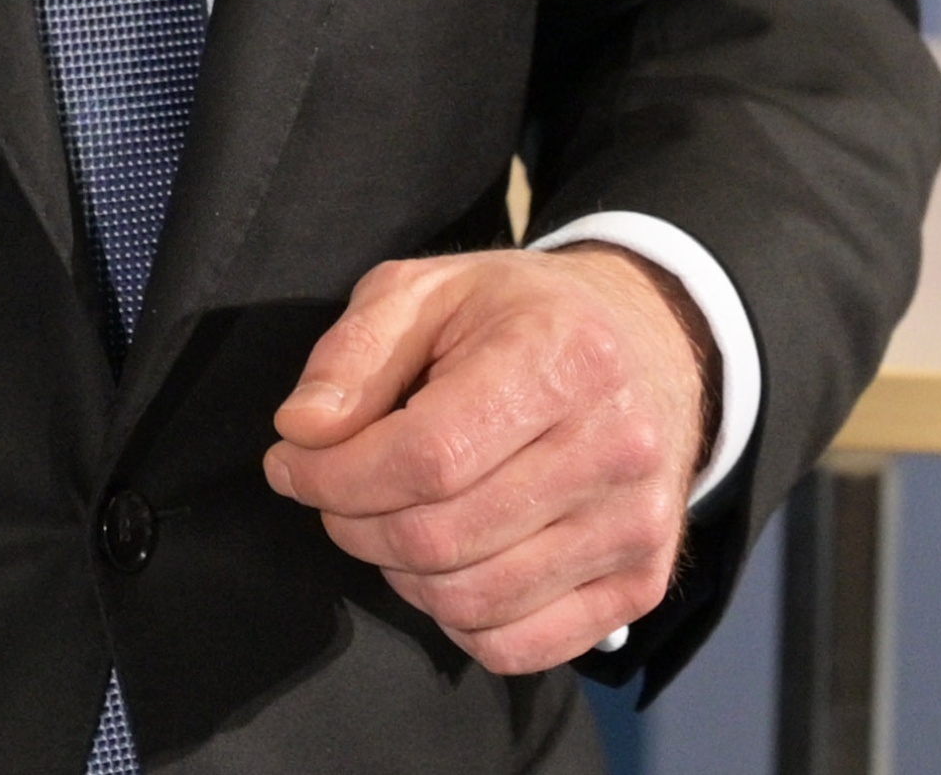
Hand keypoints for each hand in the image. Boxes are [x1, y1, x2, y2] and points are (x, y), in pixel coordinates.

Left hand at [261, 245, 711, 677]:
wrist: (649, 344)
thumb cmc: (523, 316)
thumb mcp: (427, 291)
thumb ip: (354, 354)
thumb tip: (303, 433)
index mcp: (563, 358)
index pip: (427, 458)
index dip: (336, 477)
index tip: (291, 464)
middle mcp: (615, 448)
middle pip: (441, 540)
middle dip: (354, 525)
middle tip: (334, 493)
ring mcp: (634, 526)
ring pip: (472, 602)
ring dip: (398, 574)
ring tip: (388, 521)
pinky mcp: (643, 582)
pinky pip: (519, 648)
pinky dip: (458, 620)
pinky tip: (447, 565)